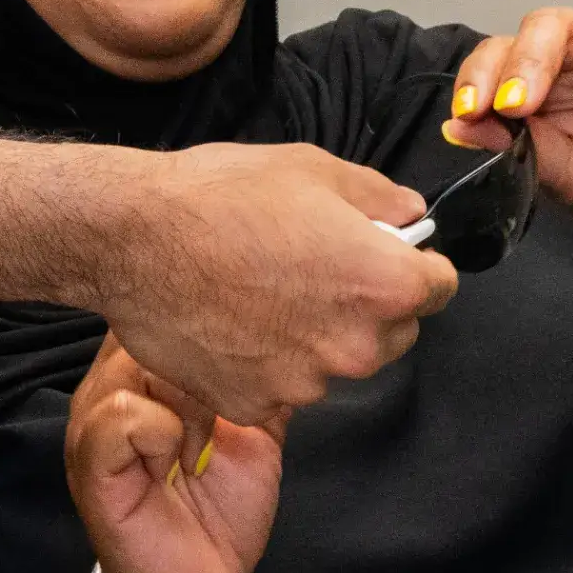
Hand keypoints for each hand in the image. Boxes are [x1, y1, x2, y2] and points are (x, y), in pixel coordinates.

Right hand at [67, 334, 285, 572]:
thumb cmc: (222, 510)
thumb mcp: (255, 425)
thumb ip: (262, 373)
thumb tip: (301, 324)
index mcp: (143, 369)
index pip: (168, 303)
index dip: (212, 313)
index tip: (252, 347)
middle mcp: (110, 384)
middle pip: (156, 323)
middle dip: (210, 353)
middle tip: (235, 407)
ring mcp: (93, 421)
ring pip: (139, 359)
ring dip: (192, 395)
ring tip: (208, 440)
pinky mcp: (91, 463)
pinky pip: (122, 416)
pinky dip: (164, 431)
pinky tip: (183, 461)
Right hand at [94, 143, 458, 426]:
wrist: (132, 237)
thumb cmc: (221, 195)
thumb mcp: (313, 169)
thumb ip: (379, 198)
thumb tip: (410, 216)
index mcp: (382, 284)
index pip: (440, 288)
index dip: (418, 264)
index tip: (393, 255)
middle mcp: (353, 345)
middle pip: (394, 332)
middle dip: (370, 304)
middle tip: (316, 267)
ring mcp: (303, 382)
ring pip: (336, 361)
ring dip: (318, 336)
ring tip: (266, 290)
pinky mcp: (255, 403)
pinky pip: (283, 384)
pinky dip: (269, 360)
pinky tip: (236, 318)